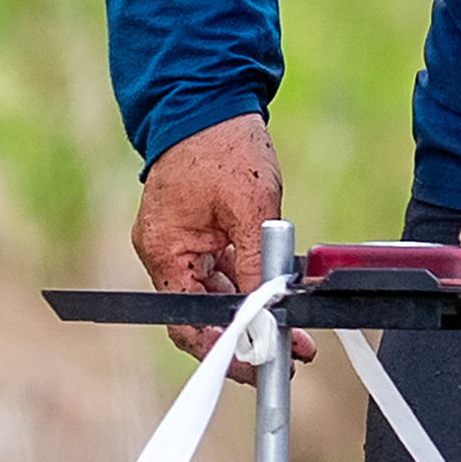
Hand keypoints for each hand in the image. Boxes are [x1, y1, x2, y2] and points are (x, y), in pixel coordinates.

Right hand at [132, 114, 314, 371]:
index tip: (260, 364)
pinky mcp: (194, 233)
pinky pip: (217, 273)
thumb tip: (273, 310)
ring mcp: (178, 243)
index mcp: (166, 249)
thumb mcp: (251, 207)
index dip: (224, 350)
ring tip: (295, 336)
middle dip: (246, 337)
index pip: (188, 322)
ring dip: (252, 314)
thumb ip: (258, 263)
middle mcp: (164, 252)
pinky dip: (245, 287)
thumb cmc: (224, 145)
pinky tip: (279, 299)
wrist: (207, 97)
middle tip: (290, 356)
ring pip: (214, 296)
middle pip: (201, 315)